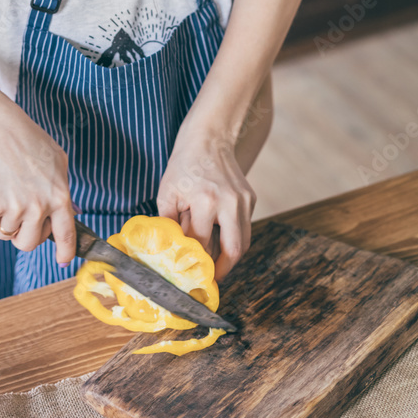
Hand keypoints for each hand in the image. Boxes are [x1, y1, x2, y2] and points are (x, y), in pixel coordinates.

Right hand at [0, 83, 76, 265]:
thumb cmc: (20, 136)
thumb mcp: (54, 158)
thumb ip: (60, 186)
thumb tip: (66, 210)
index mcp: (60, 194)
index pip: (67, 233)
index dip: (65, 250)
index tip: (63, 260)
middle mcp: (41, 205)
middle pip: (29, 243)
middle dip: (20, 235)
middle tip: (14, 216)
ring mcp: (17, 208)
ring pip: (5, 234)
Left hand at [157, 119, 256, 281]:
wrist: (208, 138)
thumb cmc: (183, 166)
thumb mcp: (167, 193)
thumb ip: (170, 224)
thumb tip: (171, 250)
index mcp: (205, 201)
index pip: (203, 244)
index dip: (196, 261)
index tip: (190, 274)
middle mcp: (229, 202)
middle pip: (233, 250)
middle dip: (223, 270)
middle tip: (212, 279)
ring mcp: (243, 200)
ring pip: (244, 241)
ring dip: (232, 256)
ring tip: (217, 265)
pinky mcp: (250, 197)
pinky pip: (245, 226)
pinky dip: (235, 236)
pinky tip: (221, 239)